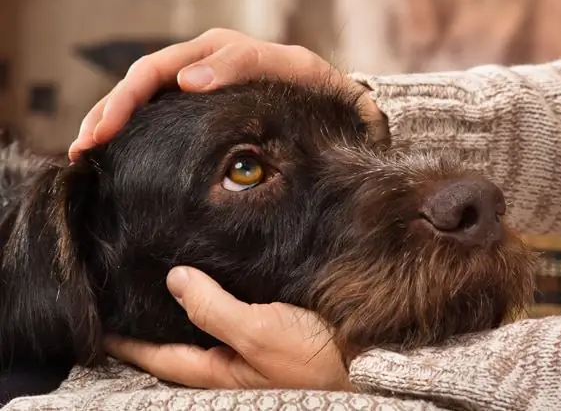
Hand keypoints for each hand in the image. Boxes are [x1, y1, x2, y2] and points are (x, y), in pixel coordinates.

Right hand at [69, 28, 382, 160]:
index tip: (105, 132)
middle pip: (140, 83)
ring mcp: (200, 87)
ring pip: (144, 99)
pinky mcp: (203, 111)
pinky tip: (117, 153)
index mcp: (217, 52)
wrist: (335, 105)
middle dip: (108, 113)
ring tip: (86, 153)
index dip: (127, 99)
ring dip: (111, 122)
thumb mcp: (292, 70)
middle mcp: (201, 65)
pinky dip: (134, 132)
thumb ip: (244, 66)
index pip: (157, 70)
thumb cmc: (316, 90)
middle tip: (84, 148)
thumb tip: (188, 80)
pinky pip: (161, 116)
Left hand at [104, 266, 352, 390]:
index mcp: (220, 370)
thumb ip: (214, 309)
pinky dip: (215, 301)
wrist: (369, 360)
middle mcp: (230, 362)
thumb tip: (175, 279)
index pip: (160, 355)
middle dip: (151, 323)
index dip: (129, 339)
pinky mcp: (271, 333)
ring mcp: (250, 349)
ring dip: (183, 309)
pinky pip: (231, 316)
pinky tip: (215, 281)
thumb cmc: (316, 356)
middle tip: (125, 295)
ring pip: (205, 328)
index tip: (102, 320)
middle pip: (179, 342)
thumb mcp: (261, 333)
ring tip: (160, 284)